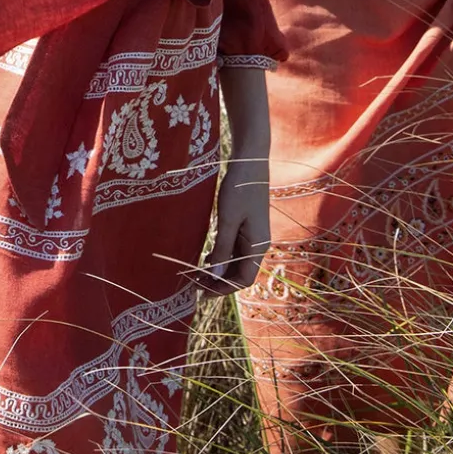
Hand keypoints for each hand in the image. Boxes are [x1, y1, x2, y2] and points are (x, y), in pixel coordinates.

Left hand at [195, 156, 270, 297]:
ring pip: (235, 263)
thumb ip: (222, 248)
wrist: (249, 162)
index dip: (224, 289)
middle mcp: (258, 245)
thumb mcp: (228, 219)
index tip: (202, 291)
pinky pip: (233, 250)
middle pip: (240, 274)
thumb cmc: (240, 188)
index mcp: (258, 246)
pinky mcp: (246, 227)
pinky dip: (220, 256)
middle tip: (194, 284)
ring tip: (196, 274)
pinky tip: (206, 257)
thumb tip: (215, 276)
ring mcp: (252, 236)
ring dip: (218, 270)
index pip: (244, 280)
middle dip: (219, 282)